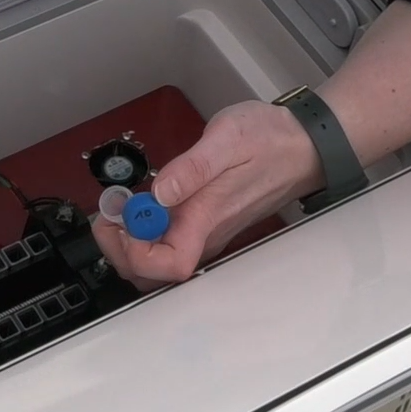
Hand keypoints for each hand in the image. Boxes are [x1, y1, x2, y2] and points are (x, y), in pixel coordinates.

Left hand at [93, 100, 321, 288]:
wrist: (301, 145)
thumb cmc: (269, 141)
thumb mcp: (227, 138)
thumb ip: (191, 167)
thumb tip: (159, 193)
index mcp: (206, 218)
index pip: (167, 265)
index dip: (133, 252)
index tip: (120, 217)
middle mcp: (204, 235)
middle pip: (151, 274)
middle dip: (118, 250)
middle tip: (109, 212)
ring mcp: (204, 233)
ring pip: (155, 264)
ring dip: (127, 243)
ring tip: (120, 207)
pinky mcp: (204, 225)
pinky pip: (166, 247)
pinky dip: (142, 234)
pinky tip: (141, 204)